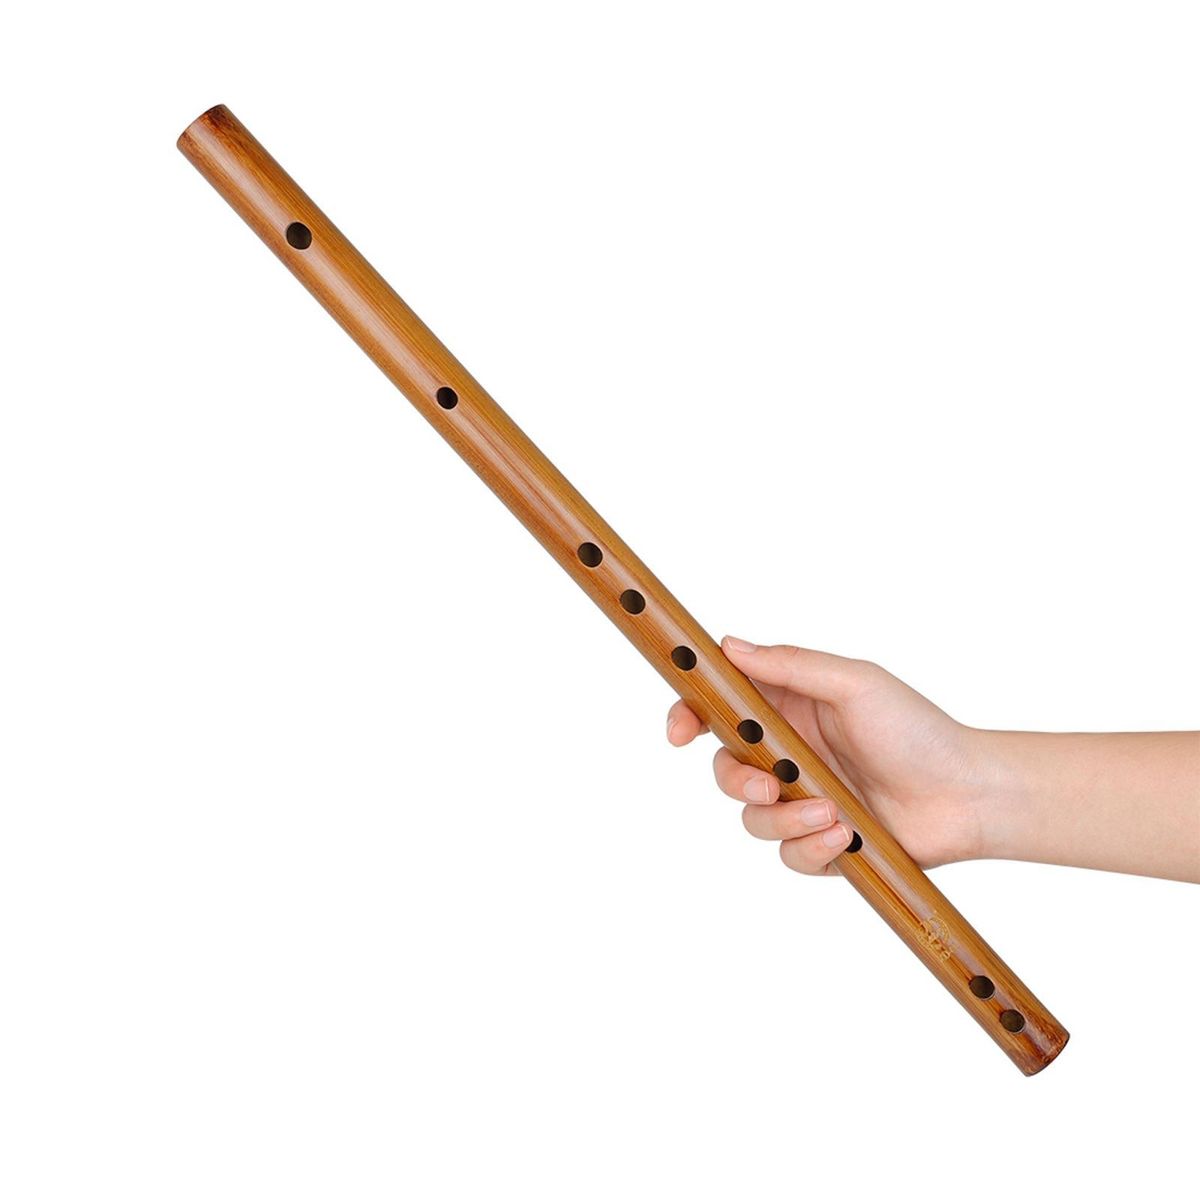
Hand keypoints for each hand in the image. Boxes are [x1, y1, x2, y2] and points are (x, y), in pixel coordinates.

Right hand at [666, 637, 989, 873]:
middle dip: (736, 782)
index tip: (680, 731)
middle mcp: (789, 754)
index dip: (689, 716)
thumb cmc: (918, 731)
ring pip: (752, 819)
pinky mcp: (822, 843)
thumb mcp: (855, 684)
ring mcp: (803, 800)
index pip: (720, 709)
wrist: (969, 795)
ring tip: (831, 815)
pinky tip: (846, 838)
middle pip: (725, 770)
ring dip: (785, 820)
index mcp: (789, 709)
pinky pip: (789, 855)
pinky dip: (811, 849)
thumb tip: (730, 646)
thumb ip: (791, 666)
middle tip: (767, 786)